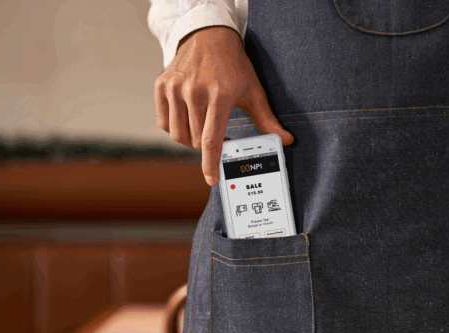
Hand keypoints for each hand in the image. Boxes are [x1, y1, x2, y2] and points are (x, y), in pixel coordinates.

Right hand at [154, 26, 293, 185]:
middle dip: (206, 148)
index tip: (212, 179)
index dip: (210, 164)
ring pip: (178, 134)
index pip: (211, 140)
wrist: (209, 36)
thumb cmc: (233, 66)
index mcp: (219, 95)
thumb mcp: (253, 91)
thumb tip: (286, 140)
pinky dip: (175, 129)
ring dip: (190, 140)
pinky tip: (188, 121)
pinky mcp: (162, 86)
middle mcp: (194, 92)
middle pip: (195, 141)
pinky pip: (164, 121)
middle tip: (216, 139)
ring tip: (202, 130)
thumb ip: (267, 120)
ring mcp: (175, 88)